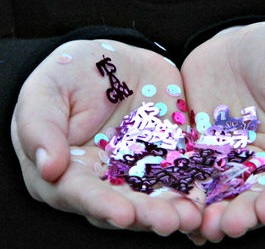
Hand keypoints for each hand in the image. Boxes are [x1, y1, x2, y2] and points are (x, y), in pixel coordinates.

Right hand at [11, 40, 204, 234]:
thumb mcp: (47, 89)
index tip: (123, 214)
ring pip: (152, 198)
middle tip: (168, 221)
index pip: (80, 193)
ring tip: (191, 216)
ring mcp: (136, 172)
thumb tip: (47, 168)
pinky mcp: (164, 160)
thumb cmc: (74, 73)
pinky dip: (191, 191)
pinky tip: (205, 203)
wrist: (118, 61)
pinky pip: (178, 178)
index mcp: (67, 168)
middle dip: (145, 215)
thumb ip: (40, 126)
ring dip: (172, 210)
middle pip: (122, 205)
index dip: (100, 204)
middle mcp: (102, 179)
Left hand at [180, 22, 264, 243]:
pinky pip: (194, 171)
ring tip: (201, 225)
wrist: (240, 47)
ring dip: (212, 210)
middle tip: (228, 226)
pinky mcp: (202, 150)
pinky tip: (176, 204)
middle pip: (256, 195)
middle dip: (244, 213)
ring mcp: (231, 158)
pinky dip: (186, 189)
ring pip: (223, 190)